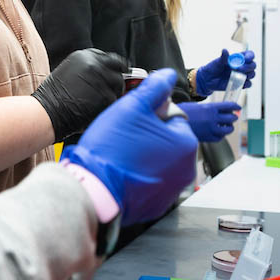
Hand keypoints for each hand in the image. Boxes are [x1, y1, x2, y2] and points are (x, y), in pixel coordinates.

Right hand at [32, 48, 128, 141]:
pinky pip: (115, 100)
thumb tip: (107, 74)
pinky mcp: (105, 95)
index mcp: (84, 56)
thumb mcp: (69, 72)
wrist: (47, 112)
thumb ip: (88, 69)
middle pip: (118, 68)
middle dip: (117, 78)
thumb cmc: (53, 97)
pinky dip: (108, 106)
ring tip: (97, 102)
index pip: (110, 58)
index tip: (117, 73)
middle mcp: (94, 63)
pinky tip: (94, 109)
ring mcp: (101, 78)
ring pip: (119, 84)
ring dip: (113, 93)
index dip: (114, 68)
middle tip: (114, 89)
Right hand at [63, 69, 196, 225]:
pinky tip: (122, 171)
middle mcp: (186, 169)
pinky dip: (140, 175)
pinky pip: (151, 182)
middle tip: (125, 137)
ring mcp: (172, 189)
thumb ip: (154, 88)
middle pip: (168, 140)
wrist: (93, 190)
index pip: (173, 117)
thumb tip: (167, 76)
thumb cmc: (112, 149)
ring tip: (122, 154)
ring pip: (160, 161)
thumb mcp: (132, 107)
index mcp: (185, 143)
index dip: (151, 114)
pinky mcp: (157, 204)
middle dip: (149, 135)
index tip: (133, 120)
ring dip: (145, 155)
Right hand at [177, 100, 240, 142]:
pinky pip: (220, 138)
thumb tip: (218, 109)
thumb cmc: (182, 113)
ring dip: (228, 127)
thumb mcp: (197, 106)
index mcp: (210, 108)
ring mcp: (211, 129)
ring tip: (226, 126)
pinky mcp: (208, 138)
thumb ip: (209, 108)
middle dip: (232, 117)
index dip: (235, 106)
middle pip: (231, 118)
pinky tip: (218, 133)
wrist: (173, 122)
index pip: (229, 106)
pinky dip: (221, 135)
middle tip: (231, 117)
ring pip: (228, 129)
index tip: (238, 107)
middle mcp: (213, 118)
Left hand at [195, 49, 256, 93]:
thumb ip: (223, 57)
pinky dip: (247, 84)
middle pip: (253, 65)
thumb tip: (224, 50)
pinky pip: (248, 84)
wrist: (208, 80)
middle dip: (249, 66)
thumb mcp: (217, 62)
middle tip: (239, 68)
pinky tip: (242, 83)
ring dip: (249, 74)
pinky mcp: (240, 84)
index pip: (249, 55)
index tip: (246, 59)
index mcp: (238, 58)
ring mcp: (242, 75)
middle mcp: (242, 66)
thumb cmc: (213, 68)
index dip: (250, 56)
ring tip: (239, 74)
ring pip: (252, 74)